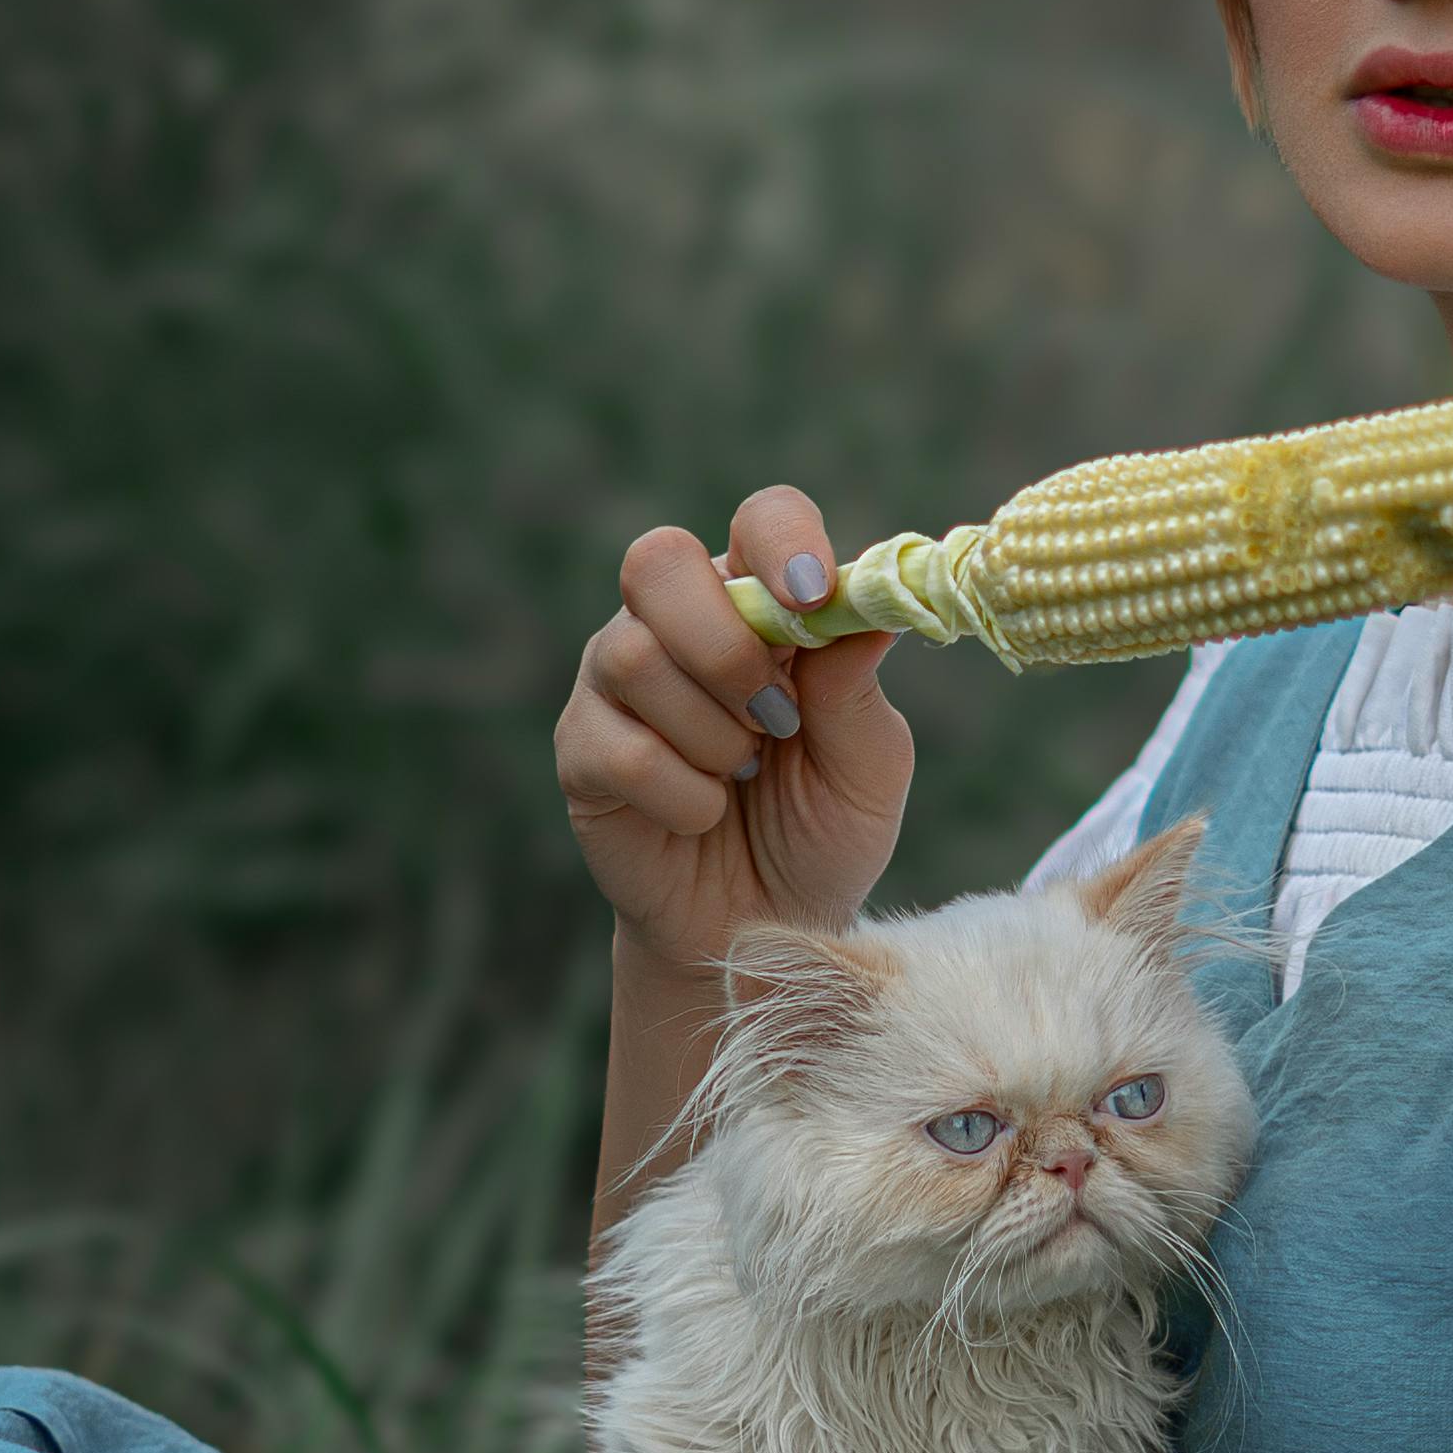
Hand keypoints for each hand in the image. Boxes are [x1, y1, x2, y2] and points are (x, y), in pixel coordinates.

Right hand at [557, 482, 915, 986]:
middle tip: (775, 717)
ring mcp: (617, 683)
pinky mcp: (584, 751)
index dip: (784, 542)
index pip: (762, 520)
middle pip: (660, 560)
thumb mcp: (868, 769)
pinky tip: (703, 816)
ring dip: (713, 733)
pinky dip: (685, 796)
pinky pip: (622, 750)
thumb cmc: (821, 833)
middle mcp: (678, 623)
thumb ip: (857, 690)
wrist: (763, 932)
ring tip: (744, 775)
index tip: (814, 598)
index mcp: (759, 603)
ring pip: (634, 655)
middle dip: (723, 641)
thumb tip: (865, 612)